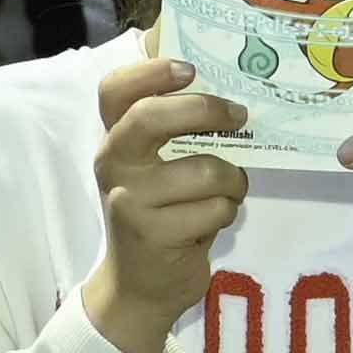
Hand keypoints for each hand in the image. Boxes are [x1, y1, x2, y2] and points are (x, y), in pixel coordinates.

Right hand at [79, 45, 255, 352]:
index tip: (189, 69)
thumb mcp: (160, 165)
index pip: (115, 90)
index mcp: (116, 138)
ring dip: (233, 180)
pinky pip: (214, 210)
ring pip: (204, 170)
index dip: (150, 71)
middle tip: (238, 115)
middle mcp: (113, 163)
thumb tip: (231, 86)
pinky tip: (212, 221)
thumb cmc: (163, 212)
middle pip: (150, 117)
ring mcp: (130, 199)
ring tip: (228, 191)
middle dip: (205, 111)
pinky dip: (226, 213)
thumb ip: (179, 129)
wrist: (142, 283)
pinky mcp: (152, 233)